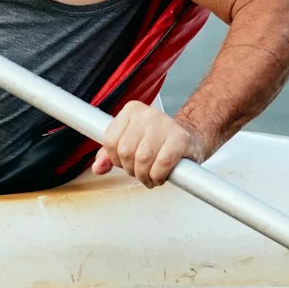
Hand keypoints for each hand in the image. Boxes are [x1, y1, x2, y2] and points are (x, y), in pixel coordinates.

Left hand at [93, 101, 208, 187]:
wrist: (190, 139)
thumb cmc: (158, 142)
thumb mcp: (130, 143)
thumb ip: (110, 154)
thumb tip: (98, 167)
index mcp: (131, 111)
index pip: (110, 141)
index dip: (115, 159)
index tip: (125, 163)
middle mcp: (147, 114)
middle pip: (125, 151)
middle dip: (131, 169)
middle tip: (140, 172)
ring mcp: (165, 124)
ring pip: (143, 159)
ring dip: (145, 175)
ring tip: (150, 176)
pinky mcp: (180, 139)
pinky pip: (162, 163)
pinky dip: (158, 175)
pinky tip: (160, 176)